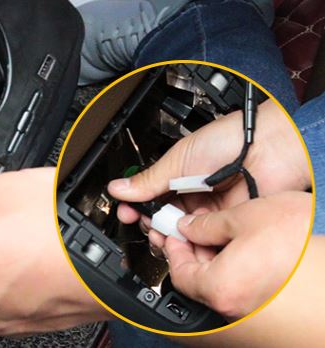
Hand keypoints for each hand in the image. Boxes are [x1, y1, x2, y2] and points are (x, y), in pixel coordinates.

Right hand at [110, 100, 309, 248]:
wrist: (267, 147)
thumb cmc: (227, 141)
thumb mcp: (177, 161)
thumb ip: (148, 181)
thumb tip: (118, 188)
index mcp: (177, 180)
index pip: (150, 201)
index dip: (138, 210)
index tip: (127, 214)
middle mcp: (193, 197)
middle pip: (166, 222)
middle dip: (154, 228)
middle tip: (150, 227)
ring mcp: (212, 212)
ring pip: (186, 235)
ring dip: (175, 239)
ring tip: (169, 236)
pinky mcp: (229, 224)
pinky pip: (209, 241)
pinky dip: (198, 244)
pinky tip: (191, 241)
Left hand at [164, 192, 311, 319]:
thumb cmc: (301, 238)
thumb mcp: (243, 217)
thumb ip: (206, 224)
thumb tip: (188, 226)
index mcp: (220, 287)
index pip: (179, 272)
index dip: (174, 247)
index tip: (174, 231)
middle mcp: (235, 306)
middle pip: (199, 279)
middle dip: (194, 251)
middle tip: (194, 228)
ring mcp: (255, 308)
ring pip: (222, 282)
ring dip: (216, 258)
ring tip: (223, 231)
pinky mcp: (272, 305)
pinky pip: (243, 286)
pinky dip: (237, 267)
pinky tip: (245, 245)